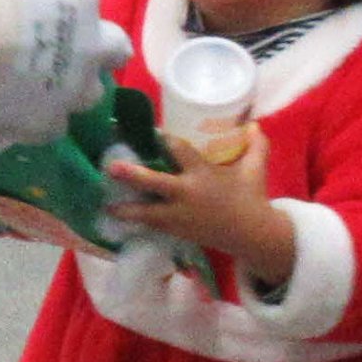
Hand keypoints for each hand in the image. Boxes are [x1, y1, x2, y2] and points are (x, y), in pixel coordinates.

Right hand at [0, 0, 131, 150]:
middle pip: (115, 48)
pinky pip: (53, 126)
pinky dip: (38, 119)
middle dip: (99, 49)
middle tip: (73, 51)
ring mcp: (74, 88)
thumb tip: (20, 6)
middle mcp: (90, 44)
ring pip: (91, 94)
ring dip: (73, 88)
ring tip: (41, 89)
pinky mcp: (48, 123)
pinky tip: (15, 115)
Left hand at [103, 130, 296, 283]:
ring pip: (148, 213)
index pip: (180, 152)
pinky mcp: (176, 231)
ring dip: (126, 209)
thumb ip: (255, 146)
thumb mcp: (254, 169)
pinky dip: (136, 222)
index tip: (150, 131)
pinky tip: (118, 218)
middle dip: (133, 176)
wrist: (251, 236)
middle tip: (111, 167)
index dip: (165, 140)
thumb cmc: (250, 198)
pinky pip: (151, 226)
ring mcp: (179, 216)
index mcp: (203, 175)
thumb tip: (254, 125)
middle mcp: (187, 195)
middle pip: (156, 184)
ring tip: (106, 205)